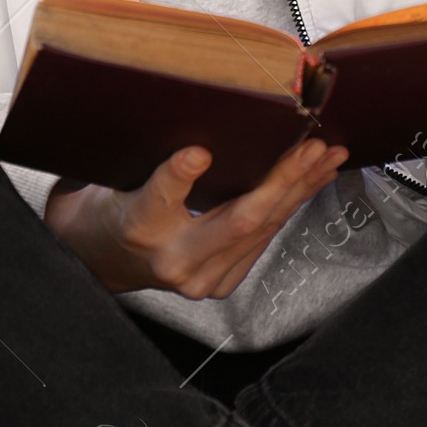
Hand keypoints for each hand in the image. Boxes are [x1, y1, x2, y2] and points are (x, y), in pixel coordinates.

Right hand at [46, 137, 346, 298]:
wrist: (100, 260)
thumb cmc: (110, 211)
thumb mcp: (114, 177)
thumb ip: (153, 163)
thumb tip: (197, 143)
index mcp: (137, 226)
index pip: (160, 197)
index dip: (180, 174)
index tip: (197, 152)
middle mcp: (173, 261)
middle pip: (238, 219)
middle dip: (284, 179)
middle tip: (313, 147)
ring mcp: (201, 279)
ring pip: (262, 230)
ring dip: (299, 190)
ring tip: (326, 159)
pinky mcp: (220, 282)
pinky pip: (264, 239)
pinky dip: (290, 206)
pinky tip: (310, 183)